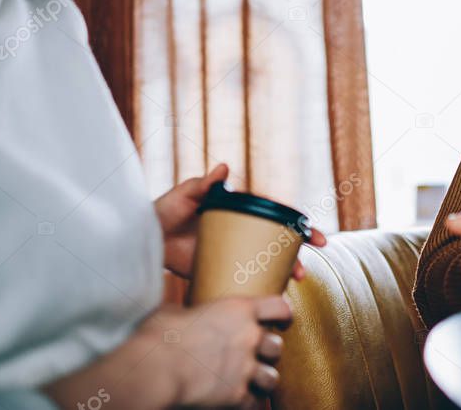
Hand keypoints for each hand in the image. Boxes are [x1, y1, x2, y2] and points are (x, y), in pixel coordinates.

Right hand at [140, 295, 291, 406]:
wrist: (154, 371)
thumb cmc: (158, 338)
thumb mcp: (173, 313)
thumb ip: (187, 314)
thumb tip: (180, 317)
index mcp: (238, 310)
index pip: (278, 307)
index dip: (283, 313)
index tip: (282, 319)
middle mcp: (248, 338)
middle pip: (277, 346)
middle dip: (268, 352)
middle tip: (256, 355)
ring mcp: (245, 368)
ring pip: (271, 377)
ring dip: (263, 380)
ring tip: (251, 382)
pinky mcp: (236, 396)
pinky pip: (255, 403)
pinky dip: (248, 403)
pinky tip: (237, 401)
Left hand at [155, 163, 326, 279]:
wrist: (145, 239)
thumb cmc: (165, 210)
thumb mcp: (185, 194)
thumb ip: (204, 183)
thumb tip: (224, 167)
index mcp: (240, 211)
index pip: (275, 215)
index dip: (298, 224)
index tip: (314, 235)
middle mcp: (241, 232)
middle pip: (278, 242)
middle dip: (299, 253)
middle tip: (309, 265)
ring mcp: (233, 252)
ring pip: (266, 262)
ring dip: (284, 271)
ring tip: (294, 281)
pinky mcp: (220, 270)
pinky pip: (245, 279)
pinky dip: (259, 287)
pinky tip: (268, 294)